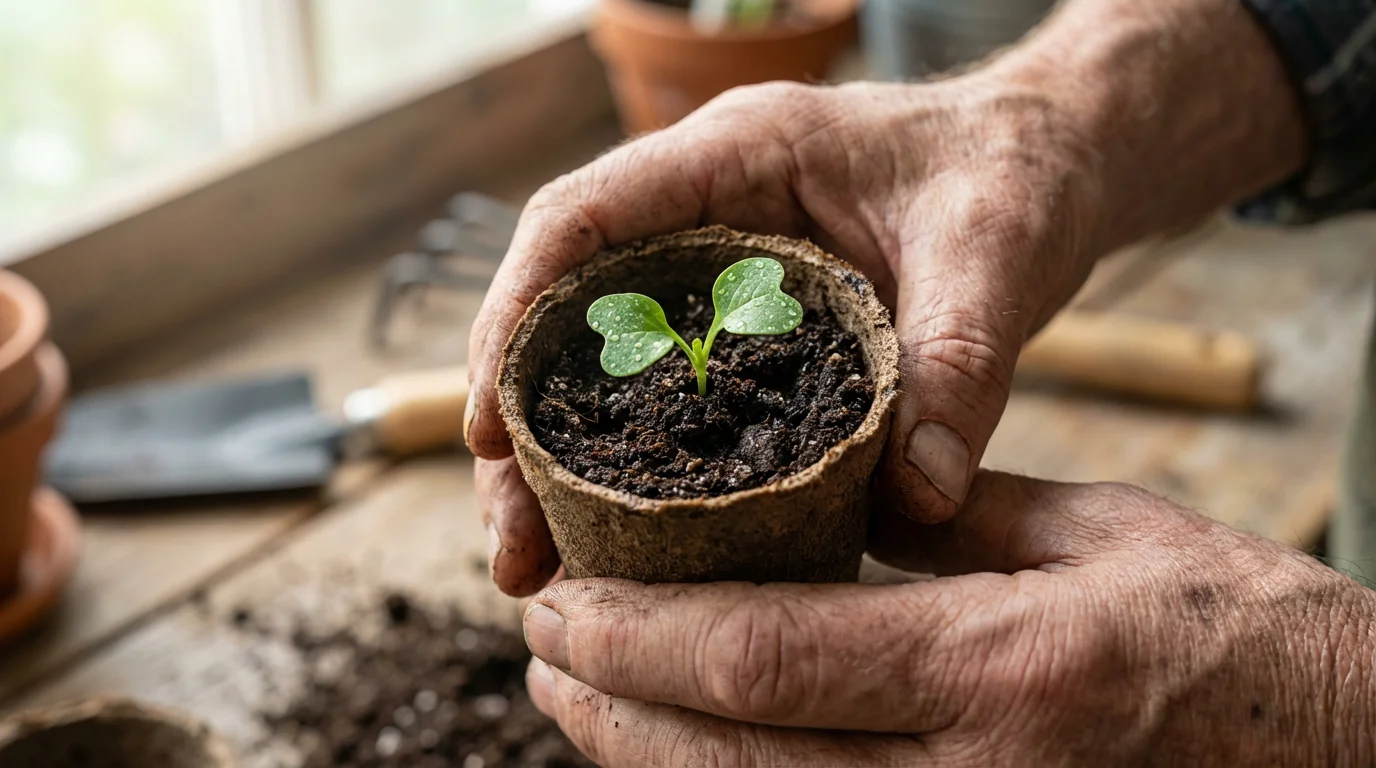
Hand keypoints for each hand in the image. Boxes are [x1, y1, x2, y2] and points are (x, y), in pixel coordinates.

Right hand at [467, 73, 1104, 595]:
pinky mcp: (742, 315)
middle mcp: (703, 206)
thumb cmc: (1016, 173)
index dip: (514, 316)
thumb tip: (919, 498)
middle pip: (564, 306)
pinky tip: (620, 536)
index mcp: (737, 154)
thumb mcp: (997, 254)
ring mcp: (716, 262)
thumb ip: (961, 365)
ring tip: (542, 563)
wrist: (1050, 159)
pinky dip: (629, 457)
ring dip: (558, 457)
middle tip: (514, 544)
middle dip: (520, 423)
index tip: (488, 424)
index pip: (582, 221)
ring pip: (598, 354)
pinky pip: (659, 382)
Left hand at [522, 472, 1375, 765]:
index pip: (767, 660)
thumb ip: (950, 517)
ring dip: (643, 764)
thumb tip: (833, 493)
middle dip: (611, 707)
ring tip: (575, 705)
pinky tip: (676, 757)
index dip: (639, 640)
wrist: (1335, 749)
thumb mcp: (1094, 534)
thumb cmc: (1230, 627)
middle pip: (732, 755)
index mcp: (1000, 670)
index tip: (562, 604)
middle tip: (541, 652)